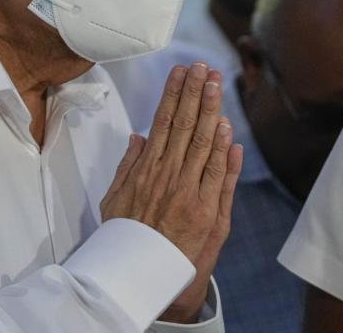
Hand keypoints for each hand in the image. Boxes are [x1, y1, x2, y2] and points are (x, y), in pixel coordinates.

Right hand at [100, 63, 242, 322]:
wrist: (144, 276)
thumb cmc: (128, 237)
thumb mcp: (114, 199)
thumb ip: (128, 165)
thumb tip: (138, 135)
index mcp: (146, 169)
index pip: (163, 121)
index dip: (174, 94)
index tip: (181, 72)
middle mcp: (169, 176)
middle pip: (186, 125)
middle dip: (195, 92)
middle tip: (204, 66)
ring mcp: (190, 193)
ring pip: (204, 144)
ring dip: (211, 111)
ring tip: (216, 84)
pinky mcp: (208, 212)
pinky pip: (218, 176)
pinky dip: (224, 152)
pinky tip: (227, 127)